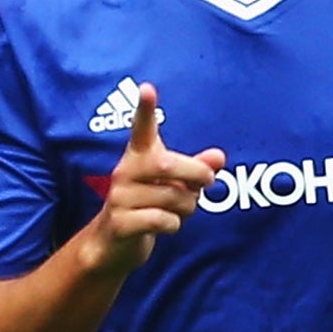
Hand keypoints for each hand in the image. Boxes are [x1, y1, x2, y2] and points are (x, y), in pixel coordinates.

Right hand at [82, 86, 223, 277]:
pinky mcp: (119, 222)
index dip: (145, 109)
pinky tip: (166, 226)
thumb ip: (197, 170)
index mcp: (139, 156)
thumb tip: (219, 157)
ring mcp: (119, 197)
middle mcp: (125, 171)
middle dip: (196, 175)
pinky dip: (175, 225)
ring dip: (188, 207)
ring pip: (173, 197)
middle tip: (207, 183)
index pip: (142, 128)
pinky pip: (163, 220)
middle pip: (168, 165)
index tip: (147, 87)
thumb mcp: (175, 185)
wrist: (113, 244)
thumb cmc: (150, 205)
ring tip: (178, 211)